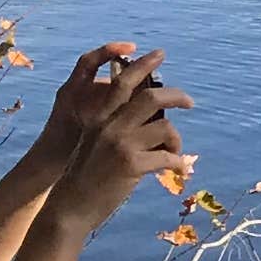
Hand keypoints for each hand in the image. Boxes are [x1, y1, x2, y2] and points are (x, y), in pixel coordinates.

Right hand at [34, 42, 192, 225]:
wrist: (71, 206)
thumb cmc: (88, 175)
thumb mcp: (97, 142)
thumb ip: (119, 125)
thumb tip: (155, 116)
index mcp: (99, 117)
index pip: (123, 82)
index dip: (143, 65)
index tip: (160, 54)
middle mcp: (109, 125)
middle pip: (151, 97)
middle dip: (177, 96)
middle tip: (190, 102)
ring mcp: (120, 144)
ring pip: (165, 127)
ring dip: (177, 141)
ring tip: (176, 153)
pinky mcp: (131, 165)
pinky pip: (168, 157)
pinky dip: (178, 163)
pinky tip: (180, 170)